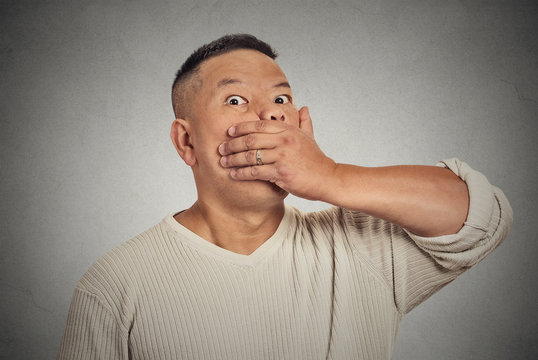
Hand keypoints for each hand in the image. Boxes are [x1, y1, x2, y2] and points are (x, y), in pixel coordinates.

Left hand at [218, 106, 335, 199]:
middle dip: (232, 144)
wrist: (328, 178)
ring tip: (223, 162)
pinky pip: (255, 171)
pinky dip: (242, 173)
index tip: (229, 132)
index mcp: (288, 130)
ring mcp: (282, 156)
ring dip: (233, 159)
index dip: (241, 128)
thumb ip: (304, 122)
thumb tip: (304, 107)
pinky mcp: (281, 172)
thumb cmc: (317, 160)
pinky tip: (233, 175)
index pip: (259, 125)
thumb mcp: (310, 137)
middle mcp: (284, 140)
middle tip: (221, 148)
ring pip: (251, 156)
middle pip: (251, 139)